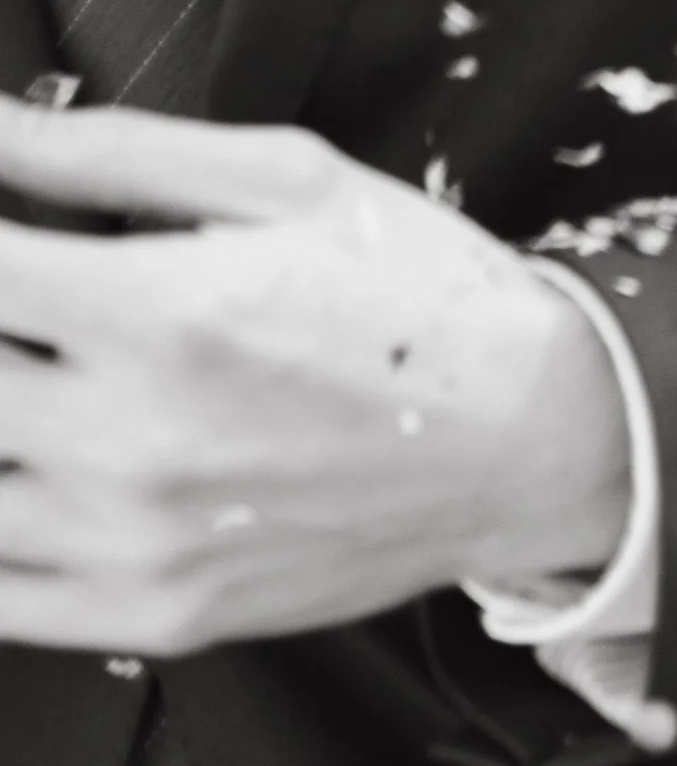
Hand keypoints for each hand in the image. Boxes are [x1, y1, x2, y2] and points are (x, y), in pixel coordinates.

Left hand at [0, 98, 630, 651]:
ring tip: (34, 377)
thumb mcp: (286, 178)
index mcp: (158, 311)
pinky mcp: (154, 616)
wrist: (537, 438)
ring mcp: (135, 544)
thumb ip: (109, 150)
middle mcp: (130, 441)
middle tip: (25, 298)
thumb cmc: (418, 292)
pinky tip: (31, 468)